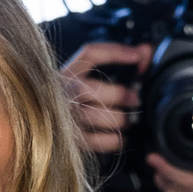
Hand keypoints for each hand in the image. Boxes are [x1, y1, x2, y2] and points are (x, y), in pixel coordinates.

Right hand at [60, 39, 147, 158]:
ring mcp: (65, 116)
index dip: (115, 52)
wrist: (46, 126)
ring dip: (118, 119)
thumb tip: (146, 50)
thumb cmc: (74, 97)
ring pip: (93, 116)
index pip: (89, 54)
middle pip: (88, 89)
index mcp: (68, 72)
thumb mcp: (87, 74)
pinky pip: (95, 141)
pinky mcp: (71, 139)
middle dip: (117, 94)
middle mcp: (62, 92)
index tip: (137, 55)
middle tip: (134, 98)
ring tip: (129, 120)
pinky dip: (113, 140)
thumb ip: (116, 58)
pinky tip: (121, 136)